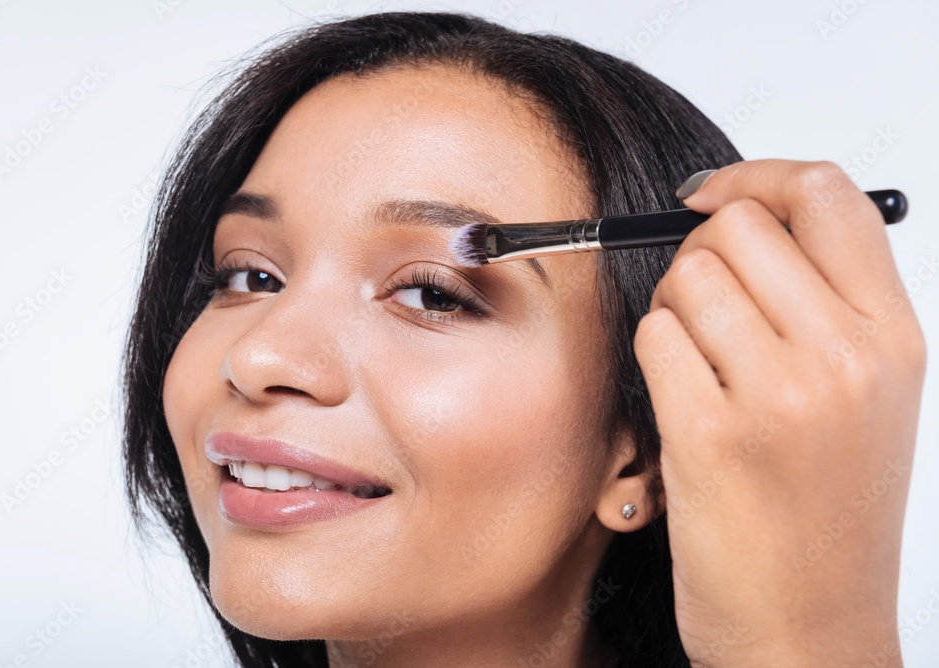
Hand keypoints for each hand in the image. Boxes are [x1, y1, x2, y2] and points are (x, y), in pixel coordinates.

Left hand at [633, 159, 926, 666]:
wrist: (810, 629)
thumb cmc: (828, 515)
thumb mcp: (867, 398)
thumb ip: (825, 304)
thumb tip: (745, 216)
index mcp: (894, 337)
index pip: (826, 195)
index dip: (758, 175)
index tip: (714, 194)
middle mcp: (845, 356)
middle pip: (737, 228)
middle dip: (699, 254)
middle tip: (705, 311)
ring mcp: (778, 395)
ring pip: (684, 278)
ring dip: (673, 313)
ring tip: (700, 371)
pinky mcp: (710, 433)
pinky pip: (653, 336)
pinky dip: (654, 360)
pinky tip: (682, 407)